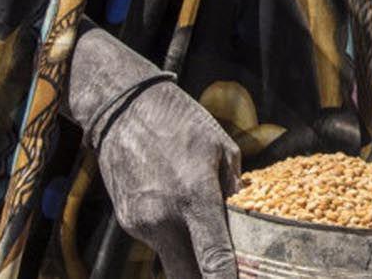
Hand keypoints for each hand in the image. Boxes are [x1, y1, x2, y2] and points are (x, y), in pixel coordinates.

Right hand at [98, 81, 242, 278]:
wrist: (123, 110)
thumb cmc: (179, 122)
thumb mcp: (221, 147)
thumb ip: (235, 190)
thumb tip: (248, 219)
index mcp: (194, 196)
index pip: (213, 259)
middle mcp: (164, 217)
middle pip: (187, 276)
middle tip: (225, 273)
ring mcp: (141, 224)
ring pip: (172, 263)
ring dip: (191, 262)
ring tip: (208, 243)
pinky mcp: (128, 223)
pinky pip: (158, 245)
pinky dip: (174, 242)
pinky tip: (182, 219)